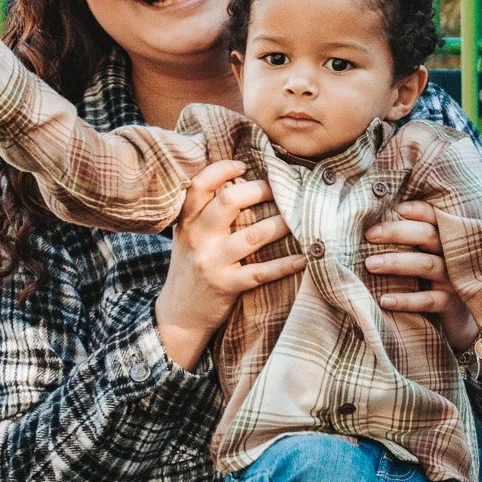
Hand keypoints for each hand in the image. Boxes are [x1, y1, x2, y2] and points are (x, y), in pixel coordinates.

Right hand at [154, 161, 305, 370]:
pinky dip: (286, 264)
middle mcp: (197, 238)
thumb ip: (204, 213)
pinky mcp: (227, 286)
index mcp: (186, 222)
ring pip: (253, 236)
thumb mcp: (187, 237)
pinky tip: (303, 258)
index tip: (243, 166)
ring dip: (280, 225)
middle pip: (229, 202)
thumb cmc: (190, 268)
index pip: (199, 185)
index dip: (222, 170)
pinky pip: (262, 272)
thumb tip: (238, 182)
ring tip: (298, 219)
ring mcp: (212, 262)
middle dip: (259, 191)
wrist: (178, 315)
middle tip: (279, 190)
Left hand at [365, 200, 481, 371]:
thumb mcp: (428, 259)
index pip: (436, 217)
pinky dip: (406, 300)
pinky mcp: (452, 305)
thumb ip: (412, 242)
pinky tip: (385, 300)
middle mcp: (453, 256)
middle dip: (397, 232)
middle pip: (428, 236)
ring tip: (370, 264)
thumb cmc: (435, 284)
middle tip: (370, 235)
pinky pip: (429, 300)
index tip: (395, 208)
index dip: (418, 210)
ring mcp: (455, 280)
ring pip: (427, 265)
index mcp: (448, 240)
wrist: (460, 324)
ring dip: (396, 263)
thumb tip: (373, 226)